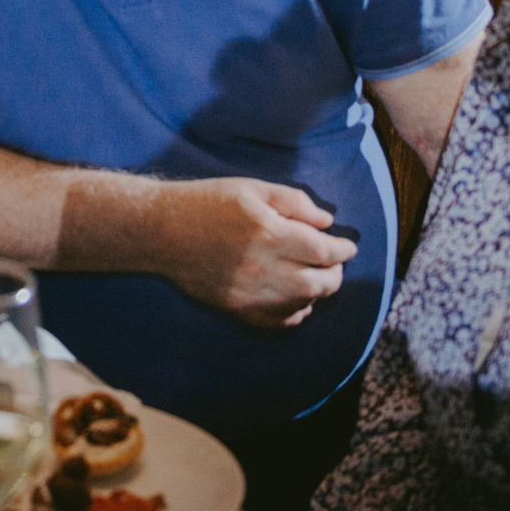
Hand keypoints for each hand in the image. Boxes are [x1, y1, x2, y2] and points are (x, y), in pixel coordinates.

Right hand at [150, 178, 357, 328]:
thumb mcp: (252, 188)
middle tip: (335, 263)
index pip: (323, 251)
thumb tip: (326, 221)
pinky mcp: (237, 309)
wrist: (162, 231)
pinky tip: (294, 299)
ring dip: (317, 292)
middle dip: (335, 274)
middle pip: (318, 284)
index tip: (347, 246)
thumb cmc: (208, 202)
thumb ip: (294, 202)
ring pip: (302, 305)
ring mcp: (250, 294)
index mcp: (269, 233)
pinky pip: (278, 322)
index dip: (342, 250)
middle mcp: (263, 268)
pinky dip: (295, 313)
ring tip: (315, 277)